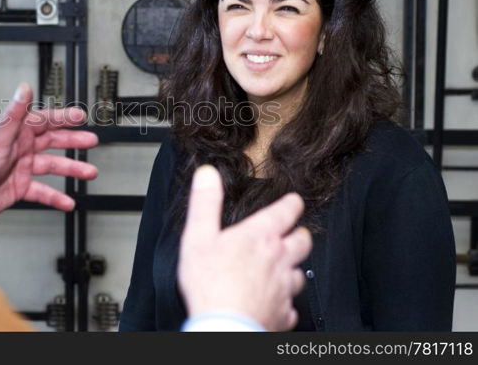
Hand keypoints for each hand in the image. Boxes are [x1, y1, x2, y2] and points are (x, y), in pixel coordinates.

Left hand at [0, 82, 97, 219]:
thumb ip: (14, 114)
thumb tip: (24, 88)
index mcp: (17, 134)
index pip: (45, 121)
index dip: (64, 117)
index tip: (80, 115)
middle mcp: (21, 149)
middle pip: (53, 142)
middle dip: (73, 141)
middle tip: (91, 141)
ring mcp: (22, 168)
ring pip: (52, 167)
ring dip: (71, 169)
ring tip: (88, 172)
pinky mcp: (20, 188)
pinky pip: (43, 191)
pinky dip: (56, 197)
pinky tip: (67, 201)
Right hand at [177, 165, 311, 330]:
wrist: (224, 326)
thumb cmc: (209, 284)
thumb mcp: (199, 236)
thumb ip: (205, 203)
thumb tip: (207, 174)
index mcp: (261, 237)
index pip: (286, 212)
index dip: (292, 203)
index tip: (294, 201)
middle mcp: (279, 260)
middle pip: (303, 241)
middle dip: (299, 234)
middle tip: (293, 233)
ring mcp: (284, 288)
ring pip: (301, 273)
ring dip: (293, 268)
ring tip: (283, 268)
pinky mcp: (283, 313)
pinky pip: (290, 305)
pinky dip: (284, 301)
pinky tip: (275, 301)